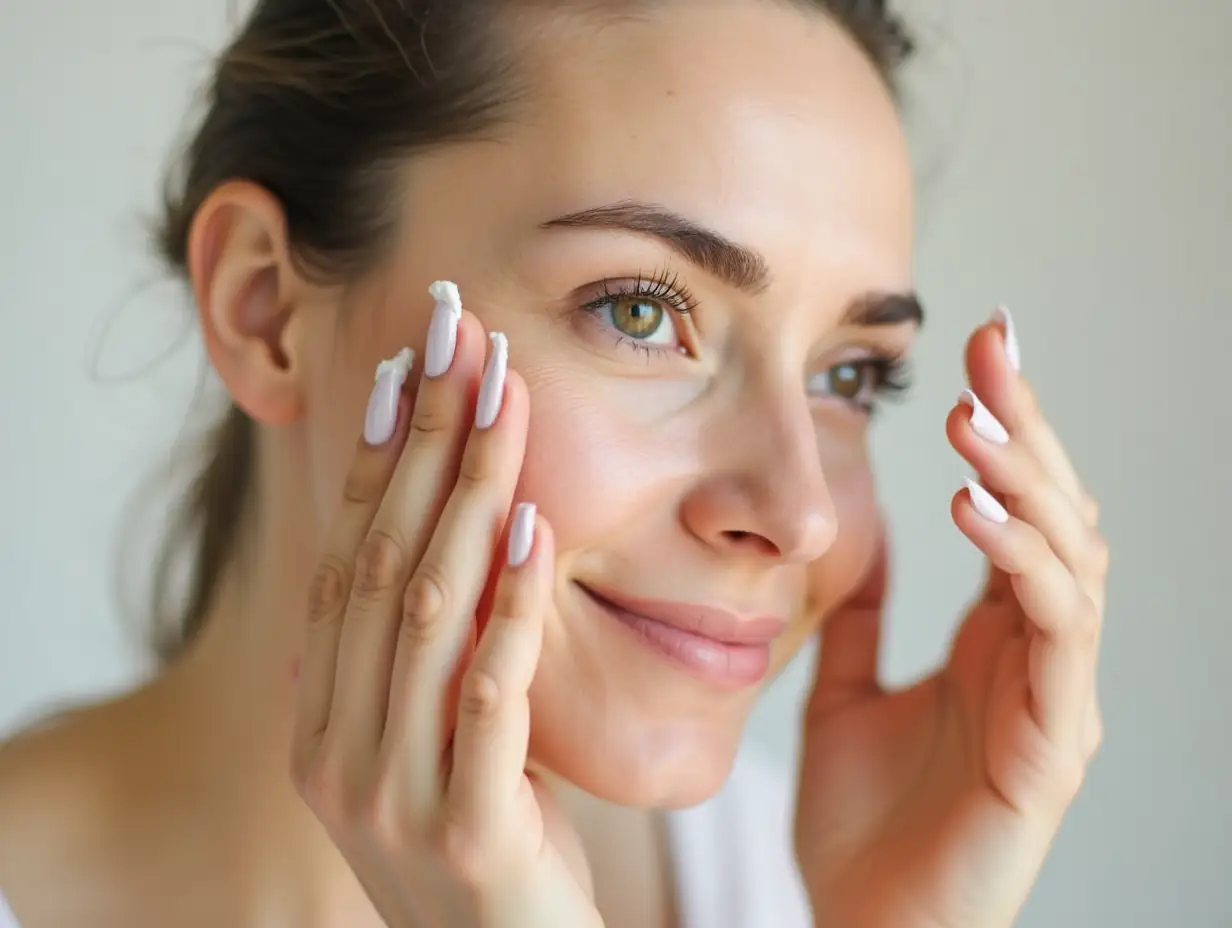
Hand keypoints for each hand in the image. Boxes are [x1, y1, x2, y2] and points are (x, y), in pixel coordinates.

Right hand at [290, 303, 601, 927]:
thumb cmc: (485, 852)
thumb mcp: (428, 751)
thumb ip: (404, 670)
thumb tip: (389, 567)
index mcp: (321, 723)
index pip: (346, 561)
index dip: (374, 459)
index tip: (406, 366)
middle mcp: (335, 751)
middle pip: (379, 562)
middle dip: (421, 441)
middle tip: (454, 337)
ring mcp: (391, 794)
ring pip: (426, 611)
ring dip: (468, 494)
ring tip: (502, 399)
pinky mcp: (466, 833)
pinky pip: (489, 695)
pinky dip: (512, 605)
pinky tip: (537, 526)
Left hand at [794, 310, 1106, 927]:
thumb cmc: (863, 824)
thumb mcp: (843, 692)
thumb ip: (857, 618)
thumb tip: (854, 535)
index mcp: (990, 638)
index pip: (1015, 511)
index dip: (1004, 430)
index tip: (975, 349)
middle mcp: (1035, 656)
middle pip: (1056, 516)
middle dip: (1027, 428)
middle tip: (992, 348)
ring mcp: (1052, 697)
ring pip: (1070, 562)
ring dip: (1026, 483)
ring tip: (972, 421)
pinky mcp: (1051, 745)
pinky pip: (1056, 636)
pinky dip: (1024, 565)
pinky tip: (974, 513)